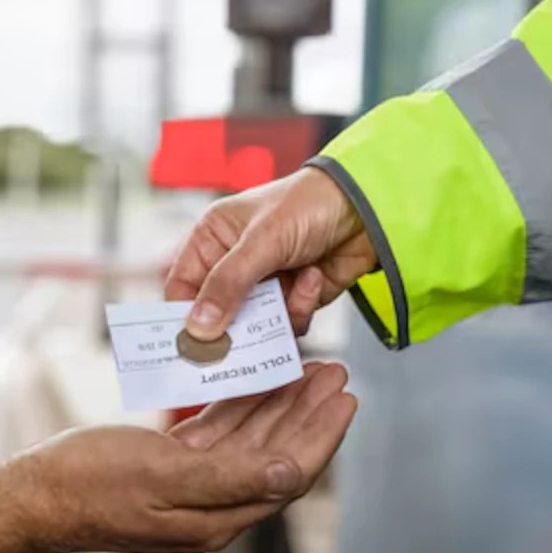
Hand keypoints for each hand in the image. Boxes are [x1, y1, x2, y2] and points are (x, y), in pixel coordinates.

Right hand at [8, 362, 355, 552]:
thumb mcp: (161, 476)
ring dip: (279, 404)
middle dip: (308, 412)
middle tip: (333, 373)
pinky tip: (251, 381)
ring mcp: (192, 485)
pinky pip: (218, 433)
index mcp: (217, 515)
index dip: (321, 434)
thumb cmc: (89, 485)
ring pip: (251, 440)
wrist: (35, 494)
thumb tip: (291, 473)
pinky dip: (239, 406)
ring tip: (306, 369)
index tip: (344, 398)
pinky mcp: (171, 467)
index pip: (288, 472)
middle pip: (277, 453)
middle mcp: (212, 504)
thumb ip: (230, 477)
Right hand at [165, 168, 374, 338]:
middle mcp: (234, 263)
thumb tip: (197, 328)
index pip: (183, 288)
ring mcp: (264, 283)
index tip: (192, 348)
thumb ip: (227, 284)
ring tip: (293, 290)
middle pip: (217, 314)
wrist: (367, 207)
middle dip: (233, 328)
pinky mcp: (294, 298)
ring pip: (254, 325)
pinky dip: (300, 307)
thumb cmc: (307, 205)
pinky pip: (286, 324)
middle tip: (242, 347)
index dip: (184, 318)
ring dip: (275, 316)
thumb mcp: (262, 241)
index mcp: (213, 239)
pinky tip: (313, 278)